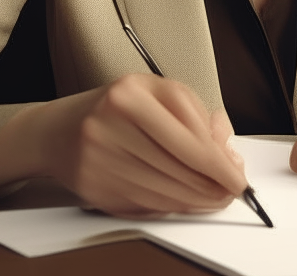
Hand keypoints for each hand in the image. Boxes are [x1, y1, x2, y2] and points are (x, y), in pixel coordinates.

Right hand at [41, 74, 246, 216]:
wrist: (58, 130)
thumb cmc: (114, 106)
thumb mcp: (155, 91)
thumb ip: (193, 112)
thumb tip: (224, 148)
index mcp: (129, 95)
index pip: (187, 139)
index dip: (219, 164)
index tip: (238, 176)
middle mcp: (110, 126)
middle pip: (178, 169)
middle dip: (213, 185)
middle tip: (232, 190)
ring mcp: (99, 161)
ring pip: (164, 192)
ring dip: (197, 200)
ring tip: (215, 197)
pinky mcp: (95, 189)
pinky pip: (146, 205)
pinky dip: (173, 206)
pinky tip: (187, 201)